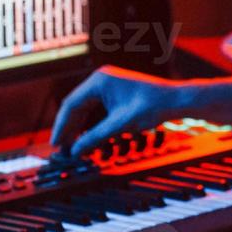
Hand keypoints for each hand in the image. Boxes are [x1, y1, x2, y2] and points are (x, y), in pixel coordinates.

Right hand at [50, 66, 180, 156]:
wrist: (175, 100)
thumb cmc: (151, 106)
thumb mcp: (120, 125)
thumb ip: (95, 137)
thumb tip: (75, 151)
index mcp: (99, 80)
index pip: (71, 104)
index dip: (62, 126)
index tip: (56, 143)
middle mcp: (101, 80)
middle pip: (76, 107)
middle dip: (69, 128)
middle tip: (61, 149)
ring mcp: (108, 86)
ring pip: (86, 109)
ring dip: (79, 128)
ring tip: (72, 147)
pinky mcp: (116, 94)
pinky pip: (96, 110)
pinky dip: (91, 125)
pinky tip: (87, 139)